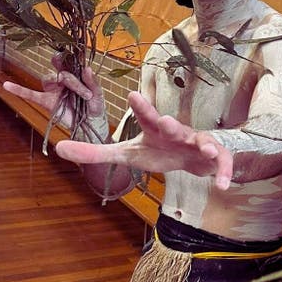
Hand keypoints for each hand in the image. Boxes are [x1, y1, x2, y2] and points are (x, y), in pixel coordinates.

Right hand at [2, 54, 107, 138]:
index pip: (70, 62)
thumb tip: (87, 68)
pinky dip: (18, 89)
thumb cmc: (95, 107)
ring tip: (81, 97)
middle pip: (60, 71)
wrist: (90, 126)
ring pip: (49, 79)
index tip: (83, 70)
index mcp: (75, 74)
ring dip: (63, 85)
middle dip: (71, 78)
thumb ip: (92, 82)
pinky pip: (30, 94)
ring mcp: (53, 90)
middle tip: (82, 90)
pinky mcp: (47, 101)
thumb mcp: (98, 94)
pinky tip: (7, 85)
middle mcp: (62, 79)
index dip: (73, 62)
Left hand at [55, 91, 232, 190]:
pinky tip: (223, 186)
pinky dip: (223, 174)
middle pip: (173, 126)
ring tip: (207, 150)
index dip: (141, 107)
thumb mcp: (127, 153)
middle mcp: (176, 131)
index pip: (145, 116)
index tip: (133, 95)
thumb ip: (96, 151)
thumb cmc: (158, 151)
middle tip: (165, 121)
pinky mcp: (214, 157)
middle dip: (170, 124)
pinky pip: (221, 164)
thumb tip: (57, 147)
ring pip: (202, 141)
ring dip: (205, 145)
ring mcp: (197, 143)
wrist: (193, 159)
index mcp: (154, 128)